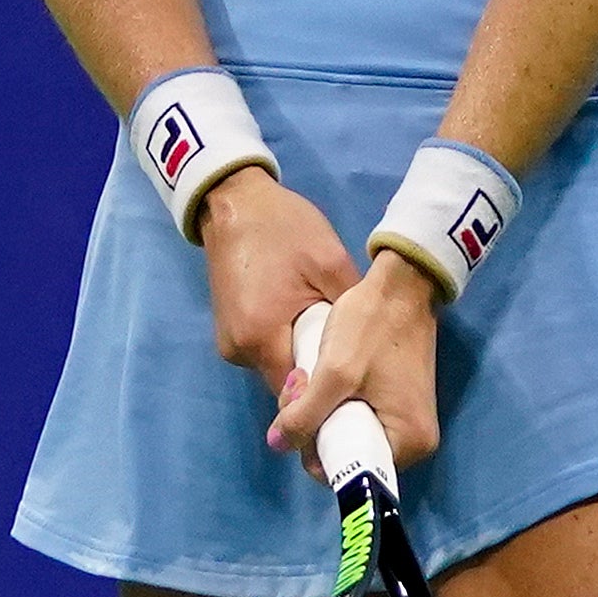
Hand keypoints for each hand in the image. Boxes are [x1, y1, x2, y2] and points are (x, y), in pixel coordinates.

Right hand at [193, 168, 359, 393]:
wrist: (234, 201)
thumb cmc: (284, 228)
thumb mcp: (330, 263)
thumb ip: (349, 311)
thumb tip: (369, 349)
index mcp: (261, 336)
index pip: (299, 394)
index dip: (329, 395)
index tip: (357, 387)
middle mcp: (239, 350)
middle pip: (286, 383)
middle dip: (317, 378)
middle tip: (352, 361)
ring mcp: (229, 343)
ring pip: (275, 367)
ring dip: (300, 358)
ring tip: (331, 339)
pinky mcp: (228, 332)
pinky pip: (264, 351)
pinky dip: (284, 344)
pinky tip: (304, 324)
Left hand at [266, 250, 441, 479]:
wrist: (402, 282)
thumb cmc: (373, 327)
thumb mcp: (334, 374)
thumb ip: (303, 415)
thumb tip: (277, 444)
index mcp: (409, 444)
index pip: (349, 471)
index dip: (314, 448)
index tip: (297, 412)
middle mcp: (415, 442)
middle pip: (348, 452)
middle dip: (314, 426)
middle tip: (299, 385)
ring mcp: (408, 420)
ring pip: (350, 432)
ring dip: (321, 411)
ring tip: (307, 375)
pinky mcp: (399, 402)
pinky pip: (360, 416)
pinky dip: (337, 401)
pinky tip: (324, 376)